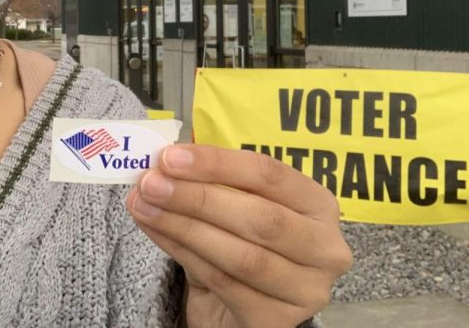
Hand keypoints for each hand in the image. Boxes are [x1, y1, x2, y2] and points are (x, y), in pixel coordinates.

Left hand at [126, 144, 351, 327]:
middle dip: (198, 197)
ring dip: (184, 227)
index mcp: (318, 204)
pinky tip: (158, 233)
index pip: (269, 174)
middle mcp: (324, 248)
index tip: (170, 157)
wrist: (240, 307)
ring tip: (145, 207)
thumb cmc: (242, 242)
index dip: (217, 163)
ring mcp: (305, 290)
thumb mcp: (236, 205)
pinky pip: (222, 283)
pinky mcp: (276, 322)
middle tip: (151, 183)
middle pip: (258, 217)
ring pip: (240, 255)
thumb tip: (161, 164)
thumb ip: (209, 183)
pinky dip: (183, 254)